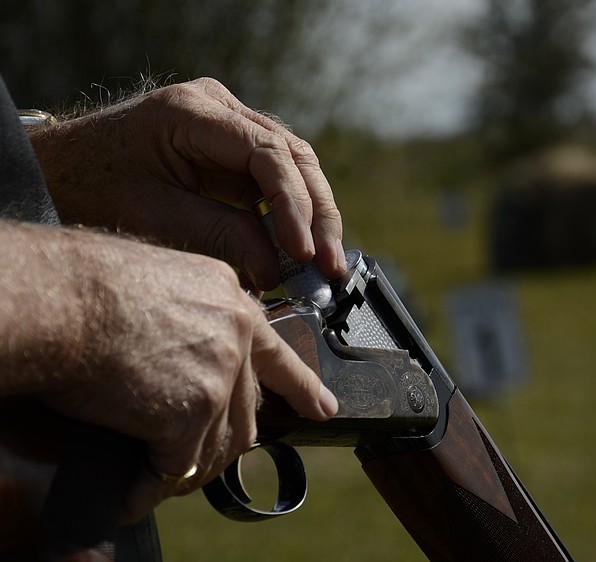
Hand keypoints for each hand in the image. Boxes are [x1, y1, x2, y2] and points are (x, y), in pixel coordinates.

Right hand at [0, 222, 337, 520]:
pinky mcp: (192, 413)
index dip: (301, 387)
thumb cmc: (87, 285)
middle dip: (226, 442)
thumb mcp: (162, 282)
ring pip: (216, 445)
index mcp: (231, 301)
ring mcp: (220, 375)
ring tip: (158, 480)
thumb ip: (192, 317)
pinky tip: (133, 496)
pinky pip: (174, 468)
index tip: (320, 408)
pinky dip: (148, 488)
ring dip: (185, 469)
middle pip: (247, 410)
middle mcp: (237, 337)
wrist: (58, 298)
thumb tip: (186, 359)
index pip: (278, 354)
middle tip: (203, 463)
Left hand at [29, 77, 345, 289]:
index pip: (267, 153)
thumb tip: (277, 270)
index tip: (303, 252)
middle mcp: (221, 108)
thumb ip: (220, 235)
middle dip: (318, 214)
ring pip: (296, 167)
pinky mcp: (234, 151)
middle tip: (329, 264)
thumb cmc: (93, 187)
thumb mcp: (154, 216)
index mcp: (194, 111)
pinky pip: (278, 181)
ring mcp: (230, 126)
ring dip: (314, 216)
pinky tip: (302, 250)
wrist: (61, 172)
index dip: (293, 205)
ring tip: (326, 264)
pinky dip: (293, 216)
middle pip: (294, 156)